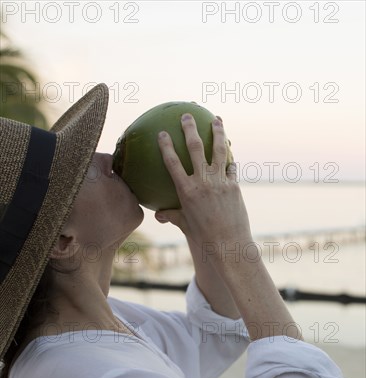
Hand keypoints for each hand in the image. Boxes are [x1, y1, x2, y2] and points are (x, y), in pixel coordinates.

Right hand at [155, 114, 252, 251]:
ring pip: (218, 150)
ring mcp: (219, 182)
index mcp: (186, 190)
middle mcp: (202, 182)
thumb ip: (172, 215)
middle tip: (187, 116)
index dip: (166, 146)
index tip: (162, 132)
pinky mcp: (233, 186)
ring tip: (217, 119)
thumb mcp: (184, 225)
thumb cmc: (203, 237)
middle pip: (195, 147)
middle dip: (190, 128)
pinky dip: (229, 159)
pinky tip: (229, 153)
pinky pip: (230, 167)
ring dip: (217, 132)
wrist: (228, 244)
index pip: (172, 162)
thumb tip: (159, 214)